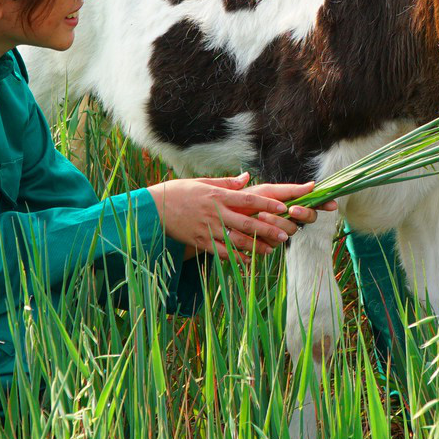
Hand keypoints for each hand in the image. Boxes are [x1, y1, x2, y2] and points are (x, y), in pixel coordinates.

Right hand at [145, 173, 331, 261]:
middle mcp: (215, 213)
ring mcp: (208, 229)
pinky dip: (235, 258)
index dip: (267, 204)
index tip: (283, 206)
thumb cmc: (180, 191)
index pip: (248, 199)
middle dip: (267, 229)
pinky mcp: (200, 242)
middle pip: (246, 223)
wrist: (153, 208)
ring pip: (236, 241)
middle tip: (285, 233)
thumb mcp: (203, 182)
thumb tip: (246, 178)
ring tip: (272, 249)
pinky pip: (221, 252)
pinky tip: (248, 261)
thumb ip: (227, 183)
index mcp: (218, 196)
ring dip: (255, 246)